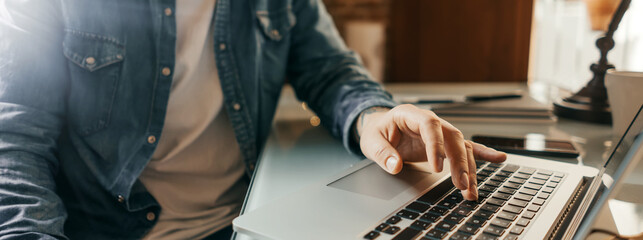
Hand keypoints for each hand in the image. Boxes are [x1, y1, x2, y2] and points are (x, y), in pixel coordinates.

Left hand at [355, 105, 506, 200]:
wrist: (381, 127)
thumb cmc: (377, 131)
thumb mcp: (371, 141)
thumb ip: (381, 153)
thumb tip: (394, 165)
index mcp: (411, 115)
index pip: (429, 125)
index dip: (436, 145)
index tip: (437, 167)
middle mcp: (431, 121)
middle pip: (452, 137)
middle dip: (459, 162)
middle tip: (460, 184)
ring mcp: (440, 132)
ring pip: (461, 146)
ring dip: (469, 168)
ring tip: (470, 189)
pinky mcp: (445, 144)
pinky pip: (467, 147)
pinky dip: (482, 154)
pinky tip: (499, 159)